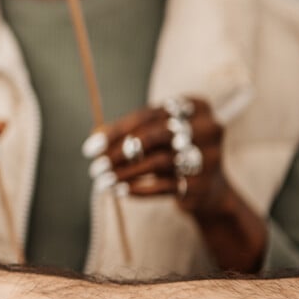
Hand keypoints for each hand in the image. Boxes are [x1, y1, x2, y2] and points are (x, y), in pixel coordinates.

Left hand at [89, 96, 265, 270]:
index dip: (116, 131)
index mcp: (195, 107)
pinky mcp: (203, 183)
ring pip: (158, 162)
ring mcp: (209, 156)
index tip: (90, 149)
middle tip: (95, 167)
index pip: (147, 115)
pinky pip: (164, 186)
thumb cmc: (174, 154)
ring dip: (125, 173)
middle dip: (119, 152)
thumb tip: (95, 134)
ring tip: (103, 182)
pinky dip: (139, 189)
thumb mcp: (155, 138)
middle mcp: (208, 128)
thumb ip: (128, 132)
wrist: (209, 189)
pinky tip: (119, 191)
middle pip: (154, 135)